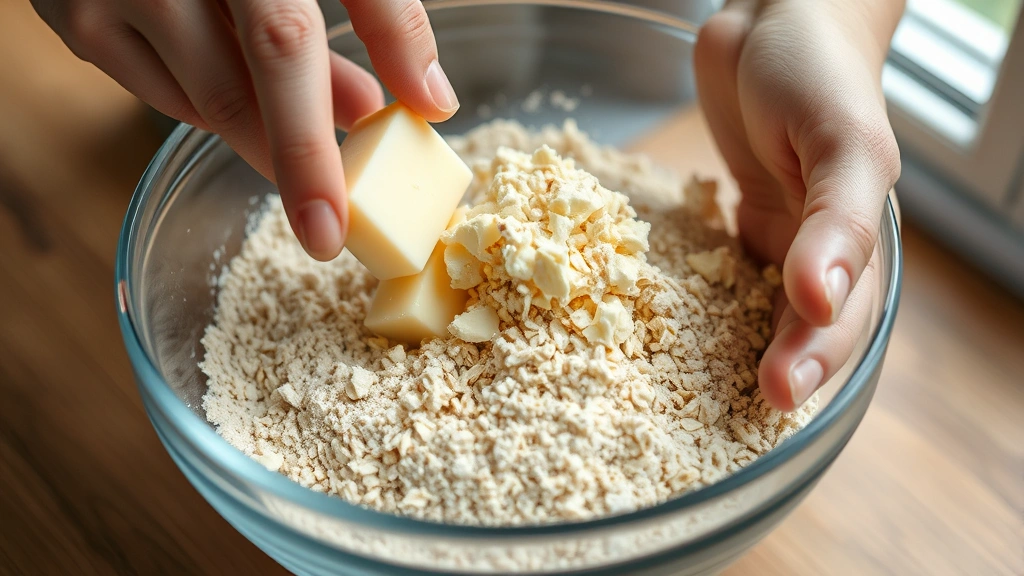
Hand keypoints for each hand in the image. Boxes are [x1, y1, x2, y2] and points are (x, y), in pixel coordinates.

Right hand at [32, 0, 459, 260]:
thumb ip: (384, 10)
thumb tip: (428, 99)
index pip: (284, 43)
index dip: (310, 144)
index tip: (331, 225)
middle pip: (237, 91)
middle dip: (292, 162)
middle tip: (330, 217)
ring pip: (202, 101)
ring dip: (267, 128)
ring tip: (325, 115)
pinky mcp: (73, 15)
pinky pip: (162, 91)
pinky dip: (215, 101)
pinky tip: (251, 85)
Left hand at [695, 0, 903, 409]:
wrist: (775, 23)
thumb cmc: (820, 75)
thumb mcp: (843, 143)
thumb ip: (839, 223)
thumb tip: (822, 300)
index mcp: (859, 240)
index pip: (844, 318)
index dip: (816, 360)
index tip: (778, 394)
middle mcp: (817, 249)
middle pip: (799, 328)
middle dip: (775, 367)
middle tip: (736, 409)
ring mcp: (774, 238)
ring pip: (757, 311)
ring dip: (735, 349)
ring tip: (697, 391)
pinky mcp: (734, 221)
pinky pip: (718, 275)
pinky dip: (700, 305)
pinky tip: (668, 333)